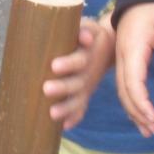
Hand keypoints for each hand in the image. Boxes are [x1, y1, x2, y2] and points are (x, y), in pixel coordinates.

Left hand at [44, 14, 113, 128]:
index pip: (79, 59)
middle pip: (76, 82)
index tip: (54, 65)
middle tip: (46, 88)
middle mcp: (88, 73)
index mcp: (88, 54)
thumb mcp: (89, 26)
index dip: (69, 63)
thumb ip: (83, 28)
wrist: (108, 45)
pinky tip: (64, 127)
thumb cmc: (87, 33)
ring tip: (52, 113)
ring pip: (78, 99)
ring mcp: (87, 85)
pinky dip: (74, 117)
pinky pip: (81, 108)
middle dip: (62, 87)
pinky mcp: (85, 94)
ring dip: (66, 107)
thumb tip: (84, 36)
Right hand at [114, 2, 153, 137]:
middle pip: (124, 90)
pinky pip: (124, 82)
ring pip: (122, 88)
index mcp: (133, 48)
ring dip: (134, 110)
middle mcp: (122, 54)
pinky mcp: (124, 55)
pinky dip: (131, 99)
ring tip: (148, 129)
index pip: (133, 83)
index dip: (143, 104)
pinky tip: (139, 112)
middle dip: (138, 113)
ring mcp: (121, 55)